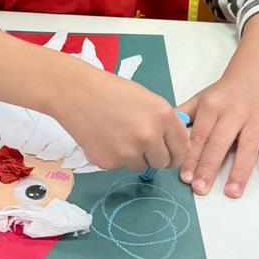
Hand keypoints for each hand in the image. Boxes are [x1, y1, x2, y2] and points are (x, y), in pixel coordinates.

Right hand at [52, 65, 189, 171]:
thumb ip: (164, 122)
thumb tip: (174, 145)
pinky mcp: (109, 162)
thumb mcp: (147, 99)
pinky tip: (104, 138)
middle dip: (154, 156)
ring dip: (133, 157)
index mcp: (163, 116)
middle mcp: (149, 136)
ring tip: (117, 135)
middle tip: (140, 144)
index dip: (176, 153)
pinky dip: (114, 157)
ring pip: (140, 166)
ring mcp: (128, 152)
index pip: (182, 149)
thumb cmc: (111, 91)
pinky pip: (119, 166)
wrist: (76, 93)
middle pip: (163, 163)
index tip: (170, 154)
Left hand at [177, 77, 258, 197]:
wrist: (253, 75)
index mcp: (213, 106)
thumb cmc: (223, 93)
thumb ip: (182, 116)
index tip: (186, 176)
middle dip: (210, 167)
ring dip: (240, 171)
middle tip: (201, 188)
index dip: (192, 156)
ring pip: (248, 147)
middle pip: (221, 143)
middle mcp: (235, 112)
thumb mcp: (200, 99)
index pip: (201, 135)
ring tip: (232, 192)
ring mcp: (256, 120)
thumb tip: (162, 133)